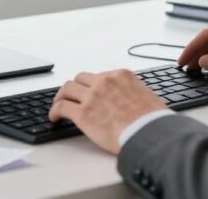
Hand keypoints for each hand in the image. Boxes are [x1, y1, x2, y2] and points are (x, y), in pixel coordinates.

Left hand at [48, 69, 167, 153]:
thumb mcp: (148, 96)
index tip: (90, 92)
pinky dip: (55, 111)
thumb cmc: (152, 120)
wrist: (149, 132)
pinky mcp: (82, 113)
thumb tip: (133, 100)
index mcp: (121, 76)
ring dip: (61, 97)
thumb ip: (134, 93)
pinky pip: (61, 107)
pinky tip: (55, 118)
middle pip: (81, 79)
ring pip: (67, 89)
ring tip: (59, 105)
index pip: (100, 76)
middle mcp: (104, 82)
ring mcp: (92, 96)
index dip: (92, 85)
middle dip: (76, 88)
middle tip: (72, 97)